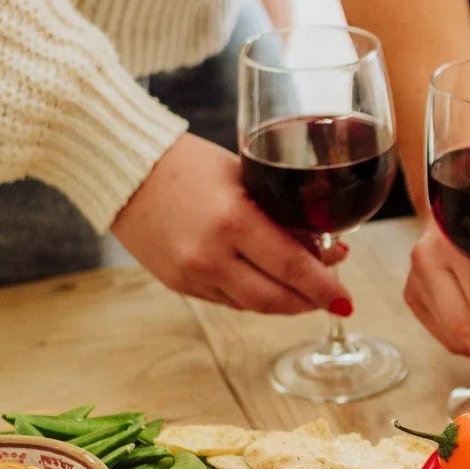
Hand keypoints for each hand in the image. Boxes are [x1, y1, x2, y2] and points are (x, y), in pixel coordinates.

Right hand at [111, 134, 352, 314]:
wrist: (123, 169)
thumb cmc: (186, 163)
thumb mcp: (244, 177)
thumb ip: (282, 213)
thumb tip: (323, 247)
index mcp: (232, 221)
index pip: (293, 267)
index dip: (325, 288)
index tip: (346, 299)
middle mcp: (210, 256)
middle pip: (276, 299)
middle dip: (310, 302)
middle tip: (332, 298)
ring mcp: (192, 275)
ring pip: (253, 306)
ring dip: (284, 302)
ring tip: (305, 289)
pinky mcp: (178, 284)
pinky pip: (228, 301)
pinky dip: (254, 297)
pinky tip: (268, 284)